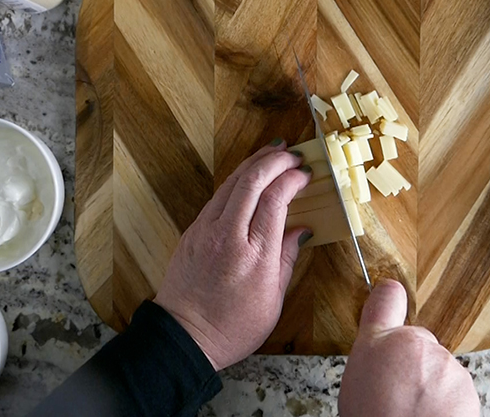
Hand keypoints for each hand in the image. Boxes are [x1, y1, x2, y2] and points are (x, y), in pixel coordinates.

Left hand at [153, 139, 312, 369]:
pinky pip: (217, 196)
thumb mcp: (273, 298)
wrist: (184, 336)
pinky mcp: (192, 231)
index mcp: (255, 254)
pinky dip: (236, 180)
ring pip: (231, 182)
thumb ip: (287, 257)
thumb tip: (300, 229)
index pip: (276, 199)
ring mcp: (206, 230)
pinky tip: (248, 177)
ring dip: (254, 163)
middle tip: (293, 153)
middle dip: (275, 160)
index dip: (292, 179)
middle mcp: (228, 235)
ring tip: (273, 152)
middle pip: (252, 181)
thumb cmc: (232, 326)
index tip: (305, 174)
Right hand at [339, 280, 480, 416]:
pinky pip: (455, 391)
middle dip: (412, 365)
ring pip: (439, 370)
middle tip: (394, 393)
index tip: (390, 292)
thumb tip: (380, 327)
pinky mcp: (468, 388)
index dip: (389, 299)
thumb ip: (370, 347)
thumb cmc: (374, 416)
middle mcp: (419, 345)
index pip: (388, 300)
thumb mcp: (354, 379)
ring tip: (411, 411)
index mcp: (384, 340)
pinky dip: (447, 404)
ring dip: (431, 386)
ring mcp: (447, 366)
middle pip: (418, 347)